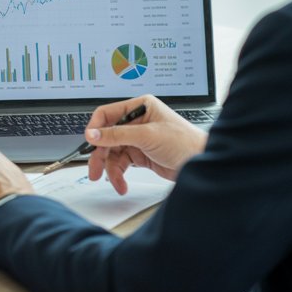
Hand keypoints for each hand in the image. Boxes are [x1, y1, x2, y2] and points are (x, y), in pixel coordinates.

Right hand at [84, 95, 207, 193]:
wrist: (202, 163)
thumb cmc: (185, 142)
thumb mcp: (147, 136)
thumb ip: (117, 135)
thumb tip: (93, 134)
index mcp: (139, 107)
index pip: (107, 114)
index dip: (96, 128)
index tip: (89, 142)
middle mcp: (137, 121)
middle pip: (108, 136)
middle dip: (101, 154)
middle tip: (94, 170)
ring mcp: (138, 138)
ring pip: (113, 152)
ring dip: (111, 168)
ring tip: (114, 182)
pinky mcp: (141, 154)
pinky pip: (122, 163)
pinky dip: (119, 174)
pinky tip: (122, 183)